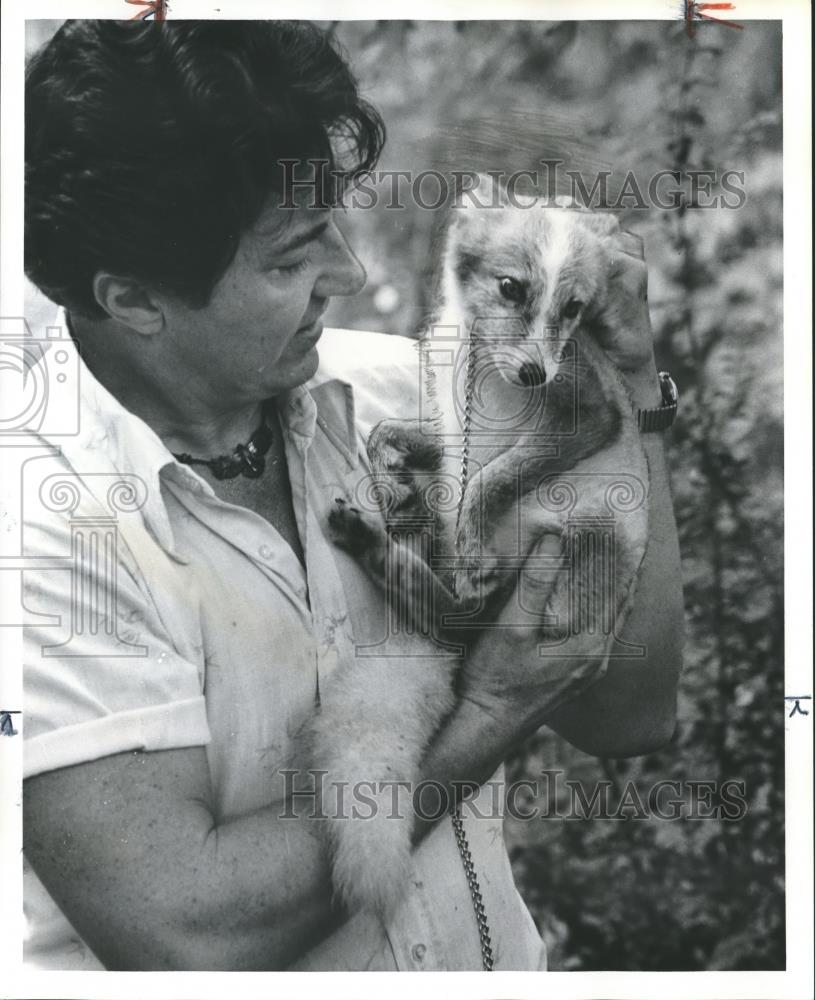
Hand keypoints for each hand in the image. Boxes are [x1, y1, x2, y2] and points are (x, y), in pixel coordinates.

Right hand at [457, 536, 610, 733]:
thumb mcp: (511, 627)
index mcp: (589, 647)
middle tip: (616, 538)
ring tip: (602, 559)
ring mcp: (587, 671)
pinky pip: (594, 634)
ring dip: (605, 591)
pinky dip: (593, 609)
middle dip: (617, 572)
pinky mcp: (573, 676)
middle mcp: (596, 661)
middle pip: (618, 607)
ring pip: (606, 621)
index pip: (618, 594)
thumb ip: (535, 584)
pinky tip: (579, 598)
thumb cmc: (495, 680)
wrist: (484, 727)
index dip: (621, 561)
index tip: (624, 532)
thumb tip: (555, 541)